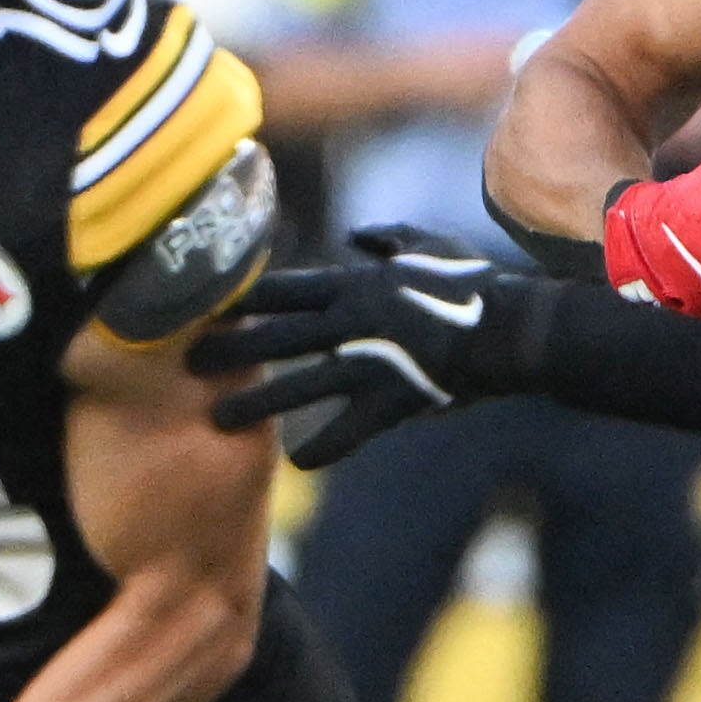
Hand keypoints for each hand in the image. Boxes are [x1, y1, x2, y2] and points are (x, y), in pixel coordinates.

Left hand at [190, 227, 557, 466]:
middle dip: (230, 349)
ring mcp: (373, 361)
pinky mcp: (396, 398)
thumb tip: (357, 237)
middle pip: (278, 335)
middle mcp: (355, 320)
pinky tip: (299, 463)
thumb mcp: (432, 246)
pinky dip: (325, 446)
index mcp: (357, 284)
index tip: (203, 307)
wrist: (513, 329)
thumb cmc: (475, 284)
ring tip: (218, 418)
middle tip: (187, 363)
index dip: (241, 298)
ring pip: (301, 383)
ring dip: (257, 402)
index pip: (285, 289)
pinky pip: (352, 428)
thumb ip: (391, 238)